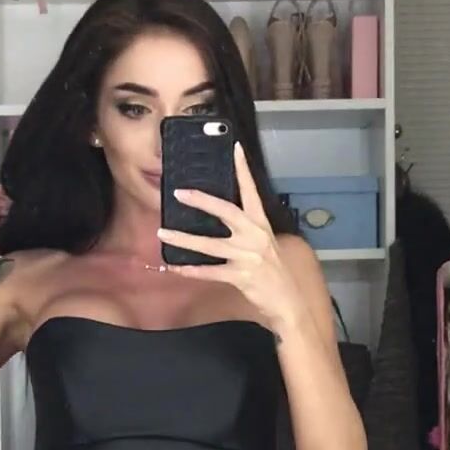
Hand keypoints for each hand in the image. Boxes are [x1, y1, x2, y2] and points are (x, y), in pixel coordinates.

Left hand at [159, 144, 301, 333]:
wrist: (286, 300)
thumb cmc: (272, 271)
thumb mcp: (264, 244)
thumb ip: (246, 230)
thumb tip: (221, 216)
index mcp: (261, 224)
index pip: (251, 191)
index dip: (243, 170)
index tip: (235, 148)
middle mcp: (255, 236)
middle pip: (227, 212)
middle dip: (203, 201)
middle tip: (180, 193)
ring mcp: (248, 257)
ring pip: (210, 245)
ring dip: (184, 239)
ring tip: (163, 232)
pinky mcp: (241, 276)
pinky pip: (210, 272)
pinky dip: (191, 270)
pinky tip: (175, 267)